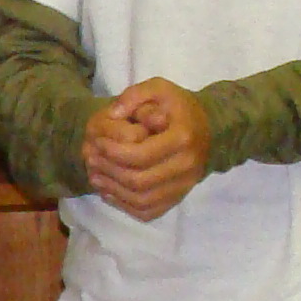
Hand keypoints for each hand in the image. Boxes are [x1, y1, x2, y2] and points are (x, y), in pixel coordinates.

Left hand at [85, 77, 209, 220]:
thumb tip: (113, 114)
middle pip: (139, 181)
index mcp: (182, 138)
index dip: (113, 152)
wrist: (209, 129)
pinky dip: (125, 205)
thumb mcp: (159, 88)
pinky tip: (109, 192)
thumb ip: (134, 95)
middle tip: (92, 161)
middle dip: (110, 172)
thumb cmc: (178, 107)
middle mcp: (186, 167)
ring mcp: (184, 186)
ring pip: (142, 200)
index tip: (97, 142)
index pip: (141, 155)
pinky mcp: (178, 199)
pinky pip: (148, 211)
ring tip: (95, 177)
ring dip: (113, 191)